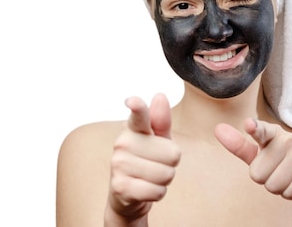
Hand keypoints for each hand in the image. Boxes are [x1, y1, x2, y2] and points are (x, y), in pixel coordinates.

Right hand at [105, 94, 180, 225]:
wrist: (127, 195)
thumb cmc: (148, 162)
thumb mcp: (159, 140)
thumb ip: (161, 121)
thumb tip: (159, 96)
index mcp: (133, 128)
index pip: (138, 115)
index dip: (138, 108)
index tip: (133, 101)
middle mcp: (123, 143)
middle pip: (173, 154)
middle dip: (171, 164)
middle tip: (156, 165)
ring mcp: (119, 164)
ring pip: (166, 174)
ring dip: (164, 180)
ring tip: (150, 178)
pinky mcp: (120, 187)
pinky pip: (157, 191)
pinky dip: (157, 193)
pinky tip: (144, 190)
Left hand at [215, 119, 291, 220]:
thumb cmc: (279, 163)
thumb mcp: (258, 155)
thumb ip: (238, 145)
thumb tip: (218, 129)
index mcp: (272, 133)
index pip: (260, 131)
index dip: (254, 128)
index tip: (249, 125)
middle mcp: (288, 139)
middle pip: (257, 175)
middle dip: (265, 179)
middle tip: (277, 172)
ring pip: (273, 185)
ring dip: (278, 188)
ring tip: (287, 177)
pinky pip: (289, 192)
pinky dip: (290, 193)